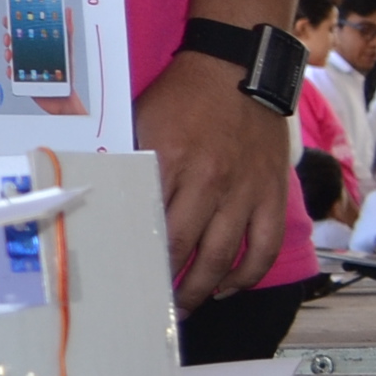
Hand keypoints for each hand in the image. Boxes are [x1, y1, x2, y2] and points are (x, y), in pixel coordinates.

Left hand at [133, 46, 289, 303]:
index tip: (129, 281)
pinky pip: (264, 246)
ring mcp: (244, 191)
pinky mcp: (272, 193)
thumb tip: (104, 192)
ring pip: (224, 257)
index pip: (151, 225)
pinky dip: (249, 273)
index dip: (140, 260)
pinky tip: (230, 286)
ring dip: (204, 288)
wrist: (237, 68)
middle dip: (169, 285)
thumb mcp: (143, 120)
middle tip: (155, 307)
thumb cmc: (183, 96)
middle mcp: (208, 182)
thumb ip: (130, 159)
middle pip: (184, 249)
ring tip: (188, 308)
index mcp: (170, 162)